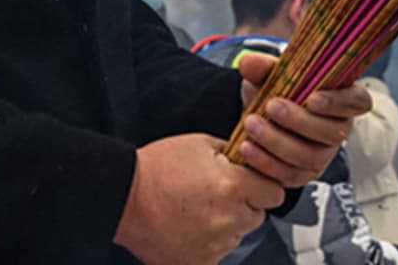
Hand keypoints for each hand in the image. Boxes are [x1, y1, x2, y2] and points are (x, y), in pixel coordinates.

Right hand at [114, 133, 285, 264]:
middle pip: (256, 216)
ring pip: (236, 235)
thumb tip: (251, 158)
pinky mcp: (199, 263)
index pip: (274, 193)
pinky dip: (206, 242)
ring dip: (224, 224)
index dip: (261, 185)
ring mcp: (215, 245)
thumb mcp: (198, 144)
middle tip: (214, 194)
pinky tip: (187, 227)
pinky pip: (216, 252)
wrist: (123, 196)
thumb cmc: (155, 168)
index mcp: (232, 186)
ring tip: (194, 209)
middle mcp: (228, 219)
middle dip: (243, 204)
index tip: (248, 183)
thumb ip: (231, 152)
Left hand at [235, 55, 369, 187]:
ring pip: (310, 156)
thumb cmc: (276, 92)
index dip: (340, 102)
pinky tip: (247, 147)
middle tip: (271, 107)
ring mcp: (322, 155)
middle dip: (299, 121)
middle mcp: (337, 130)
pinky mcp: (302, 175)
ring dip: (278, 142)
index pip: (358, 101)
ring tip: (251, 124)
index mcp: (340, 98)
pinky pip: (289, 174)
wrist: (259, 118)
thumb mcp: (269, 74)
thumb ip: (262, 67)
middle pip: (331, 132)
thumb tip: (248, 62)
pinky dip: (265, 162)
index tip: (312, 98)